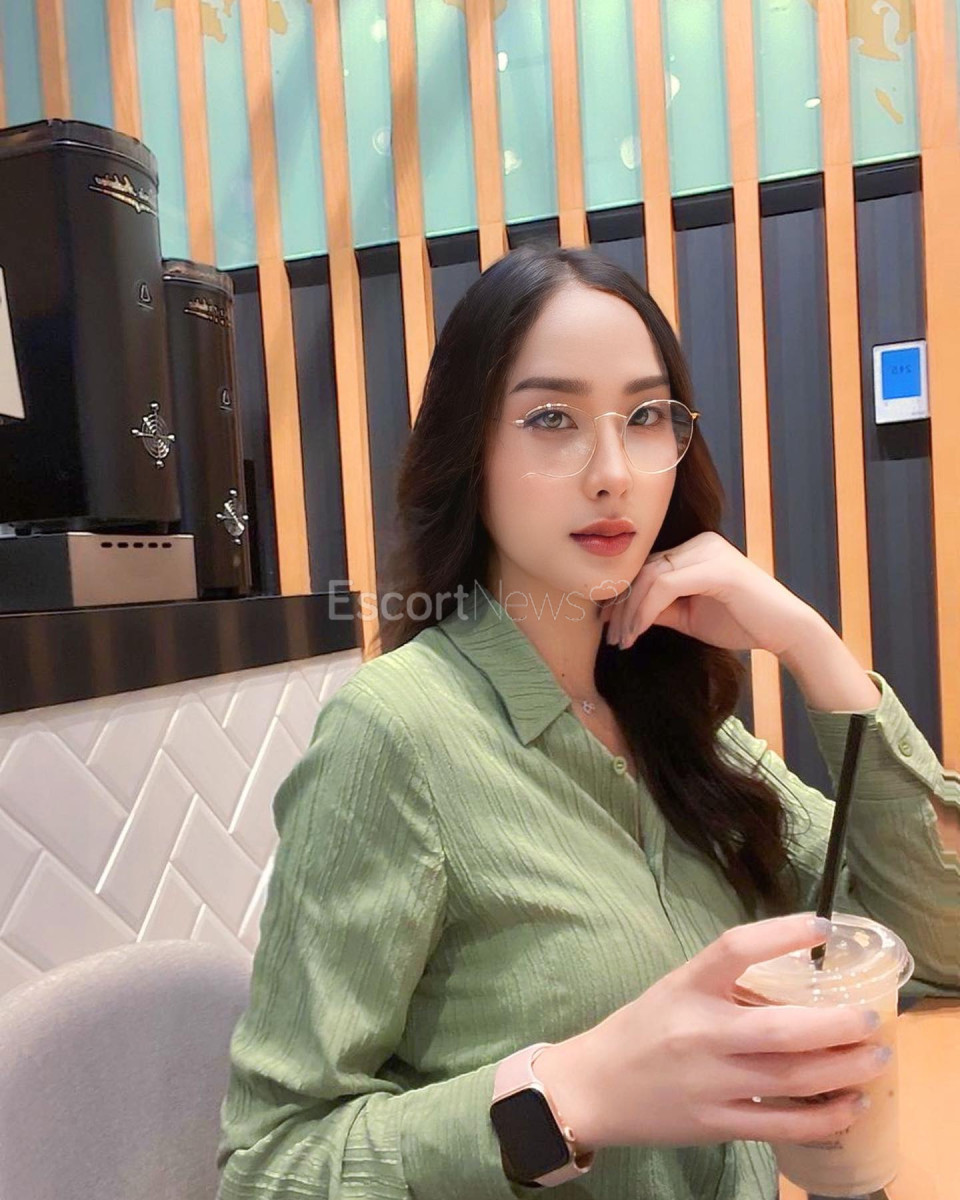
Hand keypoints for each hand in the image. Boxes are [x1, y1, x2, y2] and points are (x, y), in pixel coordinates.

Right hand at [533, 912, 890, 1152]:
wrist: (594, 1088)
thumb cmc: (642, 1031)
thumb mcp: (676, 991)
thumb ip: (728, 988)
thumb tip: (799, 988)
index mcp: (687, 986)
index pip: (734, 948)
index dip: (781, 933)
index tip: (821, 927)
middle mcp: (699, 1032)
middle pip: (780, 1029)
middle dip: (837, 1026)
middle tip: (871, 1019)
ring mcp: (709, 1082)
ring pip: (791, 1079)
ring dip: (843, 1070)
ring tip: (875, 1058)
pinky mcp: (716, 1124)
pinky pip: (781, 1124)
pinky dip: (824, 1117)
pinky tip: (851, 1105)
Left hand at [603, 531, 814, 655]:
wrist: (787, 632)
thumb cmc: (741, 623)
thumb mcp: (688, 616)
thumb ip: (659, 609)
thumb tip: (621, 615)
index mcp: (696, 549)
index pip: (647, 568)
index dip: (623, 597)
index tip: (609, 626)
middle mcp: (701, 543)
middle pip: (644, 570)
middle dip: (621, 605)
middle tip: (611, 637)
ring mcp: (709, 552)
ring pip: (650, 577)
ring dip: (630, 612)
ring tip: (623, 640)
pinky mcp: (716, 568)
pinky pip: (665, 586)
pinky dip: (646, 611)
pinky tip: (638, 633)